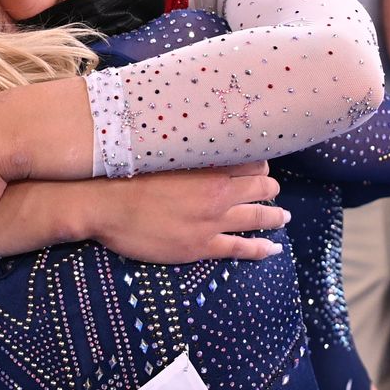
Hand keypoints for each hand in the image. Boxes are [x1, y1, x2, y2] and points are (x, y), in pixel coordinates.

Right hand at [89, 162, 287, 263]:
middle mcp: (218, 192)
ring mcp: (212, 221)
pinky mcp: (202, 246)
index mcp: (208, 166)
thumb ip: (186, 148)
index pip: (252, 161)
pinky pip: (242, 248)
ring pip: (258, 217)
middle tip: (272, 189)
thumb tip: (199, 139)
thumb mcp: (161, 152)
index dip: (259, 163)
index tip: (261, 165)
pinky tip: (274, 250)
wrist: (105, 206)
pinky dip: (261, 249)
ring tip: (284, 216)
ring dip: (274, 216)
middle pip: (261, 187)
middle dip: (270, 188)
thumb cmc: (127, 176)